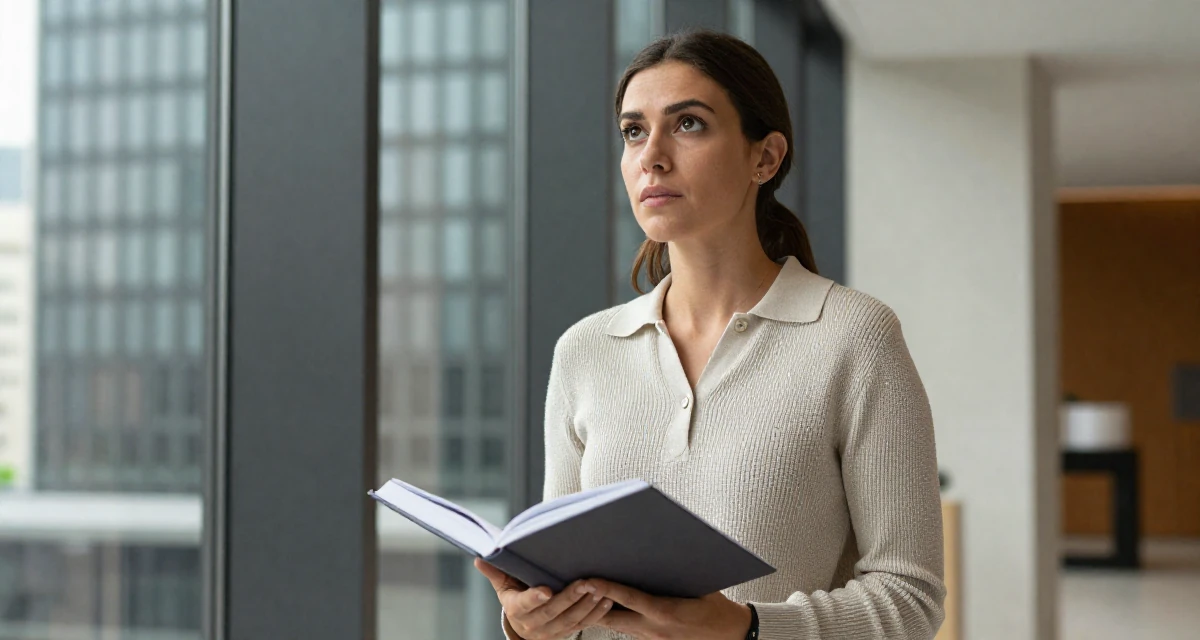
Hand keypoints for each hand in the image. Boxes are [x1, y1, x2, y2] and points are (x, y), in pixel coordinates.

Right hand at [474, 558, 612, 638]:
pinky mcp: (565, 635)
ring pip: (571, 620)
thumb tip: (479, 558)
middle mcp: (532, 625)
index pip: (525, 604)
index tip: (547, 589)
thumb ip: (496, 571)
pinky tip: (607, 601)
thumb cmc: (516, 595)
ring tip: (600, 589)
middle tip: (586, 582)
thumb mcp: (504, 585)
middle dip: (570, 597)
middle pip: (553, 612)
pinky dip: (596, 614)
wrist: (524, 625)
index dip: (535, 597)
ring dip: (587, 605)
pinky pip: (583, 625)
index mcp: (516, 609)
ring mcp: (550, 632)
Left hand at [591, 579, 751, 639]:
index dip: (605, 589)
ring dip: (602, 613)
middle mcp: (655, 629)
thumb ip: (674, 573)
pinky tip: (610, 609)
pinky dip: (618, 620)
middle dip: (591, 605)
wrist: (732, 636)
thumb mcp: (698, 586)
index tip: (587, 579)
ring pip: (617, 627)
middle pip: (612, 619)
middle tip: (575, 590)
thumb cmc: (717, 608)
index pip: (628, 599)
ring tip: (585, 597)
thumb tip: (659, 550)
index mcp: (666, 612)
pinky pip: (629, 632)